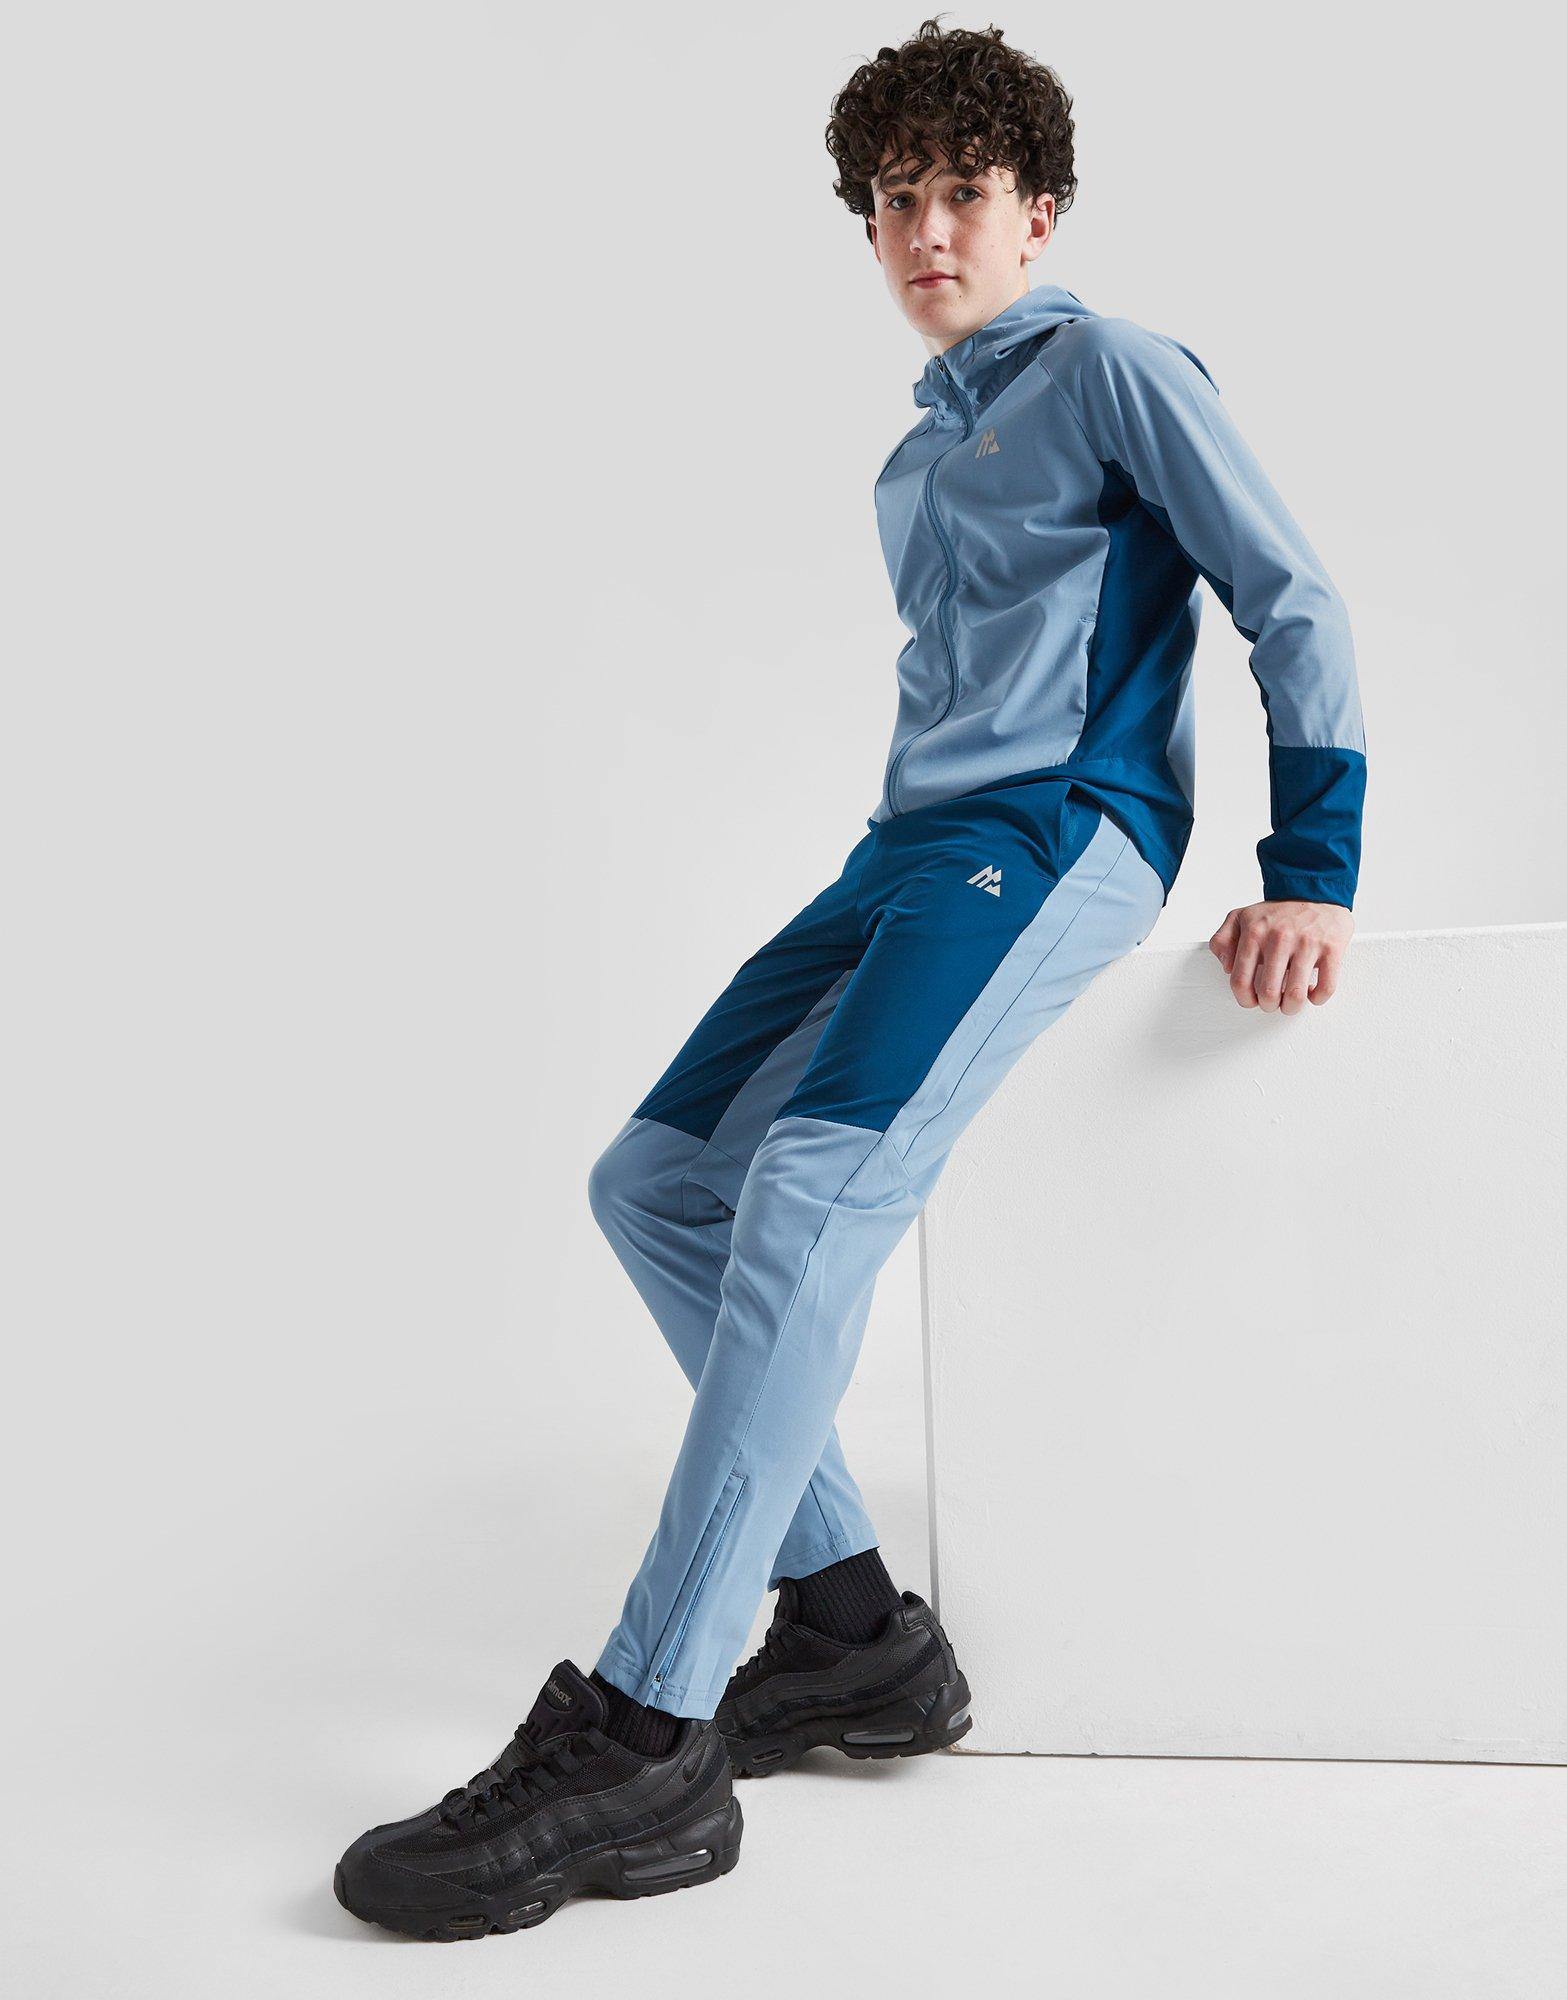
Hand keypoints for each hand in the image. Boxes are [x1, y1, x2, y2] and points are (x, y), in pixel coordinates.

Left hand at [1208, 899, 1353, 1012]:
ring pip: (1296, 995)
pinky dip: (1317, 998)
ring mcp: (1307, 944)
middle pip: (1268, 992)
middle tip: (1272, 1002)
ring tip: (1290, 1002)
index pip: (1240, 980)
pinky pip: (1326, 987)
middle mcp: (1279, 938)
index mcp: (1254, 933)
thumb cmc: (1278, 912)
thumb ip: (1223, 940)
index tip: (1251, 1001)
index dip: (1244, 999)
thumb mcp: (1241, 917)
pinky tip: (1312, 991)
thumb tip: (1226, 966)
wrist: (1316, 891)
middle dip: (1268, 1005)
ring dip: (1291, 1007)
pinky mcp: (1332, 948)